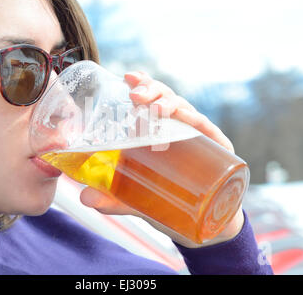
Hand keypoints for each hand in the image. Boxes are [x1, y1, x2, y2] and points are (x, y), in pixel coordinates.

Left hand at [79, 71, 243, 247]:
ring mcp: (198, 138)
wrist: (205, 225)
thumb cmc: (169, 203)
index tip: (128, 77)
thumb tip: (84, 198)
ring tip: (155, 109)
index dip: (142, 84)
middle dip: (151, 91)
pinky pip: (207, 130)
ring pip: (185, 109)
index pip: (151, 100)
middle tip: (135, 96)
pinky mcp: (218, 151)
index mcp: (160, 132)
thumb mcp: (136, 201)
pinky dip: (196, 121)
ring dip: (169, 103)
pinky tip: (184, 118)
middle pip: (166, 99)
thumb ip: (112, 198)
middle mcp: (178, 129)